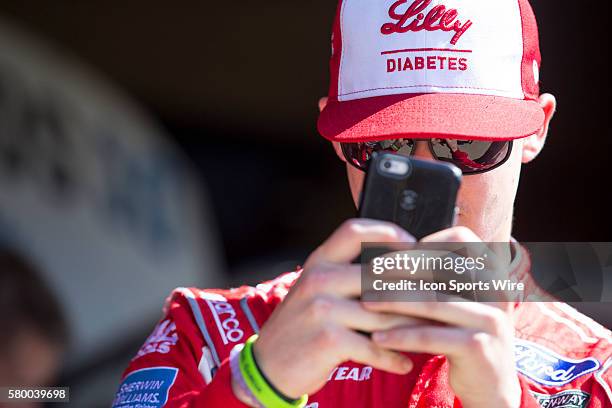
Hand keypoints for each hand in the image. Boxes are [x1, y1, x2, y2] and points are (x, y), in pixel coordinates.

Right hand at [240, 219, 422, 403]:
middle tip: (442, 297)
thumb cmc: (303, 324)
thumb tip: (400, 266)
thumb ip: (347, 273)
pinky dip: (393, 358)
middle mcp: (320, 278)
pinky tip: (403, 362)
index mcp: (319, 261)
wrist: (270, 364)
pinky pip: (374, 347)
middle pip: (383, 273)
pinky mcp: (328, 339)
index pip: (356, 230)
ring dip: (413, 328)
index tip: (416, 247)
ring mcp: (323, 308)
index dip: (390, 233)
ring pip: (385, 314)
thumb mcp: (317, 288)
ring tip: (431, 334)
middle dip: (417, 287)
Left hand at [363, 227, 520, 407]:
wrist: (491, 387)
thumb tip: (391, 254)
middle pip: (441, 267)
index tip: (394, 255)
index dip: (425, 243)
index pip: (460, 238)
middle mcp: (496, 290)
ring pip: (431, 301)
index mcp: (493, 272)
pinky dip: (399, 335)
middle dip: (400, 268)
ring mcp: (490, 318)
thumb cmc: (463, 336)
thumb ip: (439, 277)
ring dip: (392, 300)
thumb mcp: (458, 301)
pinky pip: (429, 335)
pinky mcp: (478, 346)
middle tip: (367, 273)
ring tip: (365, 301)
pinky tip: (377, 337)